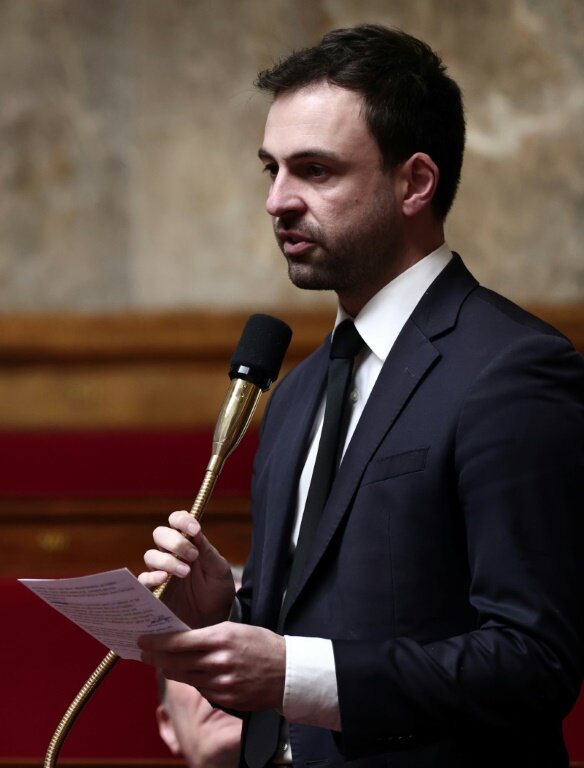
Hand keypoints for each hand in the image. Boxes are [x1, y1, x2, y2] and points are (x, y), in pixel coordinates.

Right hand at [138, 510, 234, 627]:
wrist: (216, 618)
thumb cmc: (218, 590)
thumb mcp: (217, 569)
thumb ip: (206, 550)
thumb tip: (195, 530)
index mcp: (188, 542)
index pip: (177, 520)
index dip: (182, 520)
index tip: (194, 530)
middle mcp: (171, 554)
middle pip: (160, 534)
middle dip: (175, 541)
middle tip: (192, 555)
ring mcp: (161, 571)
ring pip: (151, 555)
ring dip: (167, 560)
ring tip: (185, 572)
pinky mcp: (153, 591)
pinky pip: (143, 579)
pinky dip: (151, 576)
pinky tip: (164, 579)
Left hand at [139, 621, 285, 711]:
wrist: (289, 672)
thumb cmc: (262, 644)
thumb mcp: (235, 629)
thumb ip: (208, 635)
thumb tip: (180, 638)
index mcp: (220, 638)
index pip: (178, 642)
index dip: (156, 642)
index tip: (143, 639)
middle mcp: (217, 661)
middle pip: (173, 662)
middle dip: (156, 656)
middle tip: (146, 652)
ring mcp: (220, 683)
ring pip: (182, 677)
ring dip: (170, 669)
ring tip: (164, 661)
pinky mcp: (224, 698)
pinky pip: (199, 688)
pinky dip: (192, 679)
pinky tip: (191, 672)